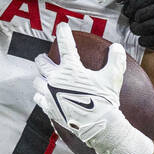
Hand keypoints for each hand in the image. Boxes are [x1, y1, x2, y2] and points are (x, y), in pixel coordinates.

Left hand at [33, 23, 153, 153]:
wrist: (98, 126)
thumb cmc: (106, 101)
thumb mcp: (113, 78)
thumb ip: (115, 60)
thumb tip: (117, 47)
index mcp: (71, 70)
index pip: (66, 45)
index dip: (63, 33)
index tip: (61, 26)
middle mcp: (56, 80)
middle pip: (41, 62)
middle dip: (43, 59)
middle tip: (45, 58)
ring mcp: (50, 95)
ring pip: (37, 81)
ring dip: (40, 78)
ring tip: (44, 78)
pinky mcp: (49, 108)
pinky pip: (38, 99)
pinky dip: (40, 95)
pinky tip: (43, 95)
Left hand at [118, 0, 153, 50]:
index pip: (138, 0)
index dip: (129, 8)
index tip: (128, 12)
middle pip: (140, 17)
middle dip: (134, 22)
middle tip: (134, 23)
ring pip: (148, 30)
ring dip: (139, 33)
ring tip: (138, 31)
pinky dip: (147, 42)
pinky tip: (144, 40)